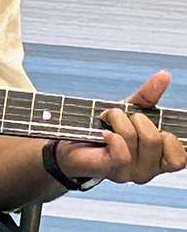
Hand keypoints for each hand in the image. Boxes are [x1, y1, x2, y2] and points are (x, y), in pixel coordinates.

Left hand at [57, 70, 186, 183]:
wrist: (72, 143)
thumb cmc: (105, 128)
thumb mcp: (130, 110)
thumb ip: (148, 96)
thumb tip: (164, 75)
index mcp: (158, 160)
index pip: (180, 159)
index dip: (170, 139)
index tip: (153, 126)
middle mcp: (147, 171)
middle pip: (154, 140)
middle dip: (136, 119)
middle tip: (121, 118)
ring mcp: (128, 173)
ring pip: (135, 139)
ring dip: (118, 121)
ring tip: (107, 122)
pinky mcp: (108, 169)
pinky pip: (121, 153)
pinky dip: (112, 136)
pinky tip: (103, 133)